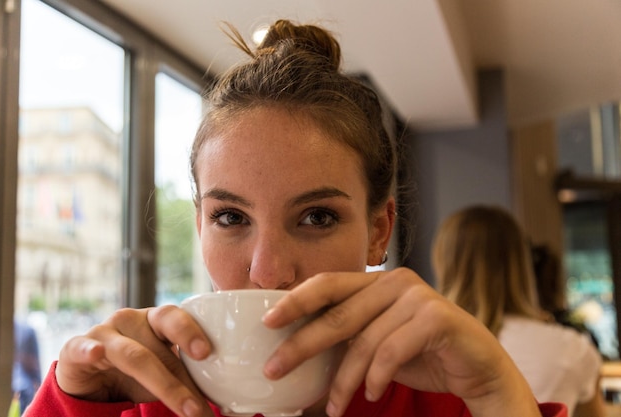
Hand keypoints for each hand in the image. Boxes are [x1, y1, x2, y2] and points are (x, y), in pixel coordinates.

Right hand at [55, 306, 214, 416]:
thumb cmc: (137, 371)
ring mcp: (103, 332)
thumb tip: (226, 399)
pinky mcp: (76, 347)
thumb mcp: (165, 371)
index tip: (207, 353)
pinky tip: (97, 354)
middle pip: (157, 345)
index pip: (174, 317)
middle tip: (200, 404)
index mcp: (155, 319)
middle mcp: (130, 319)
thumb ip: (190, 376)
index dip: (190, 332)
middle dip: (181, 379)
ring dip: (162, 385)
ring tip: (185, 408)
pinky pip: (83, 347)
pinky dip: (89, 350)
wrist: (91, 378)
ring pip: (133, 356)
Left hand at [262, 268, 541, 416]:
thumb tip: (294, 359)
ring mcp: (416, 296)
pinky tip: (371, 393)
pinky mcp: (436, 316)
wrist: (476, 366)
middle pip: (337, 314)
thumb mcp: (375, 343)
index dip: (295, 301)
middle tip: (275, 369)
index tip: (266, 322)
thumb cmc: (420, 353)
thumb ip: (345, 339)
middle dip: (302, 345)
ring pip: (364, 340)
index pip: (327, 284)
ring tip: (335, 408)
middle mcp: (394, 281)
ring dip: (343, 380)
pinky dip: (377, 376)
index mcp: (375, 281)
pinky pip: (392, 350)